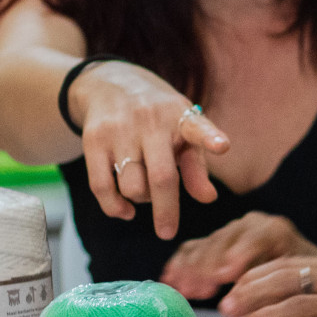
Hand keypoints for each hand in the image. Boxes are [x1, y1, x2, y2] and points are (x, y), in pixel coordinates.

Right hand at [74, 61, 230, 239]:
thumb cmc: (159, 118)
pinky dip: (114, 206)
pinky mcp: (93, 139)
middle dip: (166, 210)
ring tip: (146, 193)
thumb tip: (208, 198)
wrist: (110, 84)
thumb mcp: (183, 132)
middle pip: (161, 177)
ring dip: (141, 201)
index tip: (222, 146)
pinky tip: (125, 211)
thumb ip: (197, 166)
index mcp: (181, 117)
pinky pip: (101, 185)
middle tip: (168, 232)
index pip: (198, 127)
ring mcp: (120, 130)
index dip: (211, 138)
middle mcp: (151, 121)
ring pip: (131, 186)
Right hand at [162, 212, 316, 300]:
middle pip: (224, 241)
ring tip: (181, 291)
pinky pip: (193, 249)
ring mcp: (230, 232)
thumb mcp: (296, 290)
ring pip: (206, 246)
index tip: (224, 275)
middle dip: (207, 266)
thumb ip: (276, 295)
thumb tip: (255, 312)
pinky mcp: (215, 243)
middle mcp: (251, 226)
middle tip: (192, 289)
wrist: (298, 278)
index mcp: (276, 231)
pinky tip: (170, 281)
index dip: (239, 254)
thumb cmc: (301, 287)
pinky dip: (181, 265)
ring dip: (191, 269)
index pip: (257, 237)